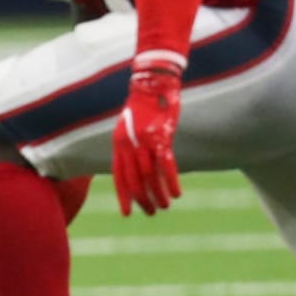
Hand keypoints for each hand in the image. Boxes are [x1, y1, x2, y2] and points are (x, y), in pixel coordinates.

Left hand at [111, 61, 182, 215]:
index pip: (118, 175)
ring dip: (158, 194)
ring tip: (165, 206)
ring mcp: (144, 141)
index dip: (123, 195)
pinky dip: (171, 181)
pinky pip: (166, 165)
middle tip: (152, 212)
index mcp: (118, 142)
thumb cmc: (144, 106)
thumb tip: (137, 167)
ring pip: (149, 176)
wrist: (152, 82)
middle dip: (142, 199)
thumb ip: (130, 146)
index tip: (127, 213)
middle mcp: (128, 144)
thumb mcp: (130, 126)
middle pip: (133, 180)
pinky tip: (177, 194)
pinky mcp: (161, 137)